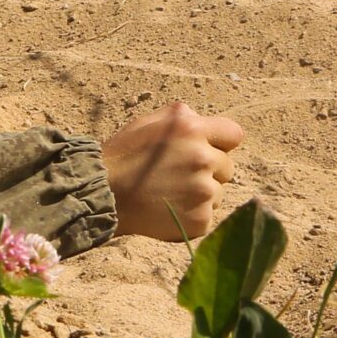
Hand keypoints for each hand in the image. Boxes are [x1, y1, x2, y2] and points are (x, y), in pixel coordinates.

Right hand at [104, 100, 244, 240]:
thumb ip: (184, 117)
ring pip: (218, 193)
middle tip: (176, 174)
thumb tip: (206, 124)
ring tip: (168, 193)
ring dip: (201, 194)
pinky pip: (208, 215)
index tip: (206, 149)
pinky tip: (168, 209)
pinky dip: (192, 215)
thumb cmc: (123, 155)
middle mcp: (203, 158)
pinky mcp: (200, 219)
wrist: (102, 194)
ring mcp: (204, 192)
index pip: (234, 134)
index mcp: (193, 129)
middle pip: (227, 167)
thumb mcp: (150, 122)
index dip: (220, 142)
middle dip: (209, 170)